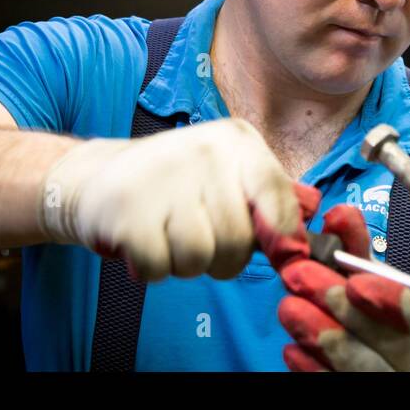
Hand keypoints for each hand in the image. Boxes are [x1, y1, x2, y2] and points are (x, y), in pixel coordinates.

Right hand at [37, 117, 296, 280]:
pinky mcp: (128, 211)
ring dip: (185, 263)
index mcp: (236, 141)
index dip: (283, 236)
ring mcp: (164, 179)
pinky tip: (142, 242)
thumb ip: (271, 194)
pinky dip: (152, 269)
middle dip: (222, 256)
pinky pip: (160, 268)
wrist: (94, 177)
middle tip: (196, 235)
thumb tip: (314, 209)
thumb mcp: (226, 173)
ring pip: (201, 259)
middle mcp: (204, 152)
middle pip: (240, 241)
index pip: (278, 197)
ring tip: (167, 235)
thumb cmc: (173, 184)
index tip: (281, 255)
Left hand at [258, 201, 409, 371]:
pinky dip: (314, 370)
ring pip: (359, 367)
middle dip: (340, 309)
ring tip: (290, 307)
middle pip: (382, 341)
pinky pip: (334, 383)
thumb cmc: (388, 308)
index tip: (357, 283)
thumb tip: (337, 214)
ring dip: (320, 336)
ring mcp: (385, 374)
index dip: (389, 300)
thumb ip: (359, 247)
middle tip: (302, 278)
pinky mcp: (356, 385)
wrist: (407, 357)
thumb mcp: (381, 275)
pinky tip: (292, 350)